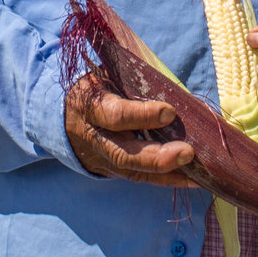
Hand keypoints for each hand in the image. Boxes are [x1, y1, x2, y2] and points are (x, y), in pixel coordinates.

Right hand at [65, 73, 193, 185]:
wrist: (60, 115)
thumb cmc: (95, 88)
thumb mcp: (104, 76)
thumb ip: (132, 82)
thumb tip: (174, 88)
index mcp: (90, 107)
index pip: (114, 115)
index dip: (141, 115)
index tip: (170, 111)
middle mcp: (93, 138)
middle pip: (123, 154)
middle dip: (156, 156)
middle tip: (187, 152)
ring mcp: (100, 159)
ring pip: (132, 171)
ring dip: (166, 173)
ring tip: (197, 173)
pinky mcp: (110, 171)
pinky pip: (139, 178)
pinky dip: (166, 180)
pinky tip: (191, 179)